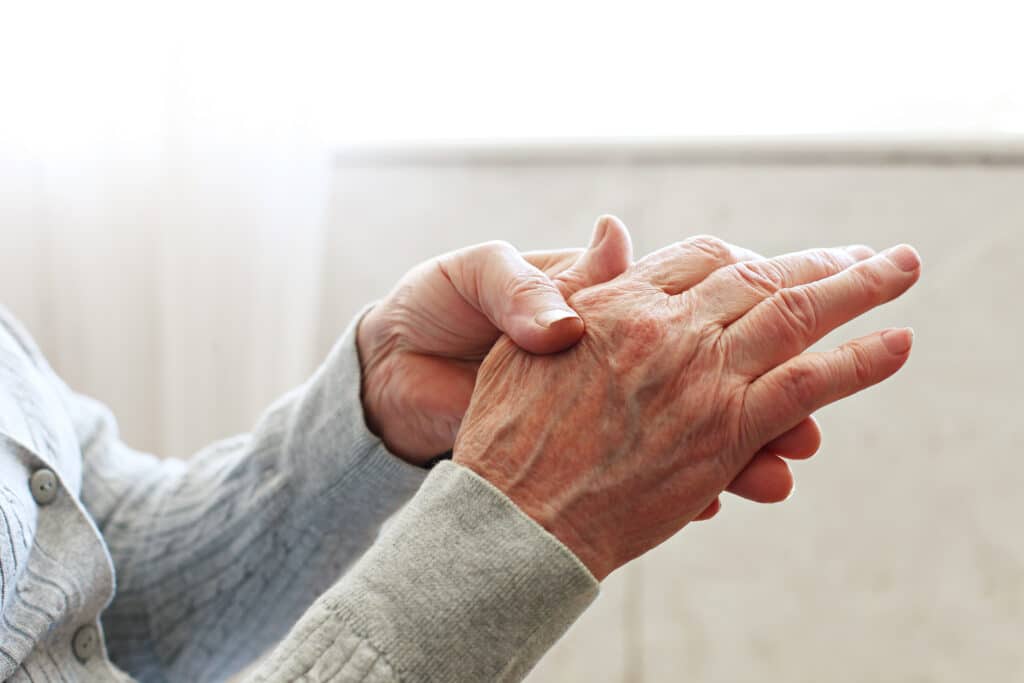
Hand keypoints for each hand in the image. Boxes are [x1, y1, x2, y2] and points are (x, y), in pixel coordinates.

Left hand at [357, 218, 832, 495]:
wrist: (390, 368)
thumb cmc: (437, 306)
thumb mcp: (481, 278)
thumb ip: (540, 276)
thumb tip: (614, 239)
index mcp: (607, 298)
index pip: (702, 294)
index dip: (755, 303)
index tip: (807, 313)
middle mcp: (621, 349)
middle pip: (716, 371)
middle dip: (776, 393)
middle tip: (816, 419)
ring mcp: (607, 400)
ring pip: (694, 427)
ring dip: (745, 449)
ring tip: (783, 470)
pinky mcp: (578, 443)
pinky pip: (648, 468)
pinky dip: (685, 483)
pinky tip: (720, 501)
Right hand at [454, 238, 920, 578]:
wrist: (518, 516)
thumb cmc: (509, 436)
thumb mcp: (526, 342)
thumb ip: (577, 285)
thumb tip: (614, 226)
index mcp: (618, 302)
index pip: (701, 258)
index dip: (745, 256)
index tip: (772, 261)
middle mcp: (668, 327)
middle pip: (761, 276)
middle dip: (820, 261)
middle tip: (867, 256)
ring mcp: (703, 375)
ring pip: (797, 314)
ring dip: (859, 287)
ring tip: (902, 269)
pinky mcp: (728, 429)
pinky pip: (809, 384)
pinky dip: (860, 362)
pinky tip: (899, 344)